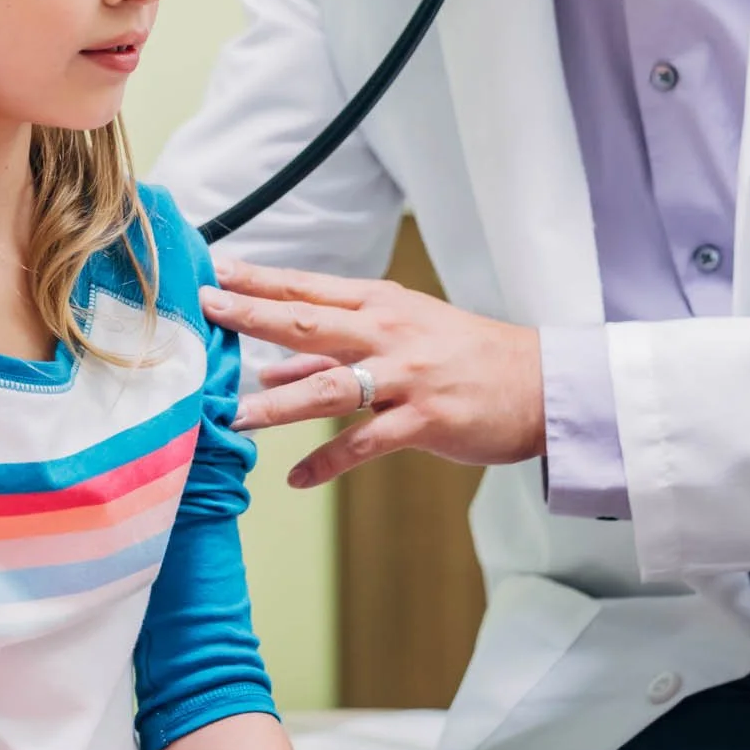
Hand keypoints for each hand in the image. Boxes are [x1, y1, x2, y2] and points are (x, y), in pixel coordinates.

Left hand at [198, 256, 545, 488]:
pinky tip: (296, 478)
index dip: (259, 280)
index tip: (215, 271)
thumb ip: (334, 352)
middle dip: (254, 315)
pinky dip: (327, 464)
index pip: (308, 288)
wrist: (541, 384)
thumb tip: (270, 366)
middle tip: (208, 311)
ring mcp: (406, 376)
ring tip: (234, 416)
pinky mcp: (425, 420)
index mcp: (381, 304)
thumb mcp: (401, 335)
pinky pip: (365, 444)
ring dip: (279, 403)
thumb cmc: (465, 356)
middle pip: (309, 321)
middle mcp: (389, 333)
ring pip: (331, 386)